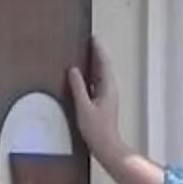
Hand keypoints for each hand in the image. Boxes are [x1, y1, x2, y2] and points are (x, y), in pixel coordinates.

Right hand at [66, 36, 161, 183]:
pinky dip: (90, 76)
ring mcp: (107, 96)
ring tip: (84, 53)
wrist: (106, 147)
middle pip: (103, 66)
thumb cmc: (97, 130)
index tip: (92, 37)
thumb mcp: (84, 107)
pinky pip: (96, 83)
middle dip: (96, 53)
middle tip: (87, 41)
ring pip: (100, 75)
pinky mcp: (102, 102)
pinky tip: (82, 75)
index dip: (98, 49)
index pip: (104, 62)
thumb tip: (73, 70)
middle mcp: (109, 89)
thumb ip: (78, 87)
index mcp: (108, 87)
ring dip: (93, 63)